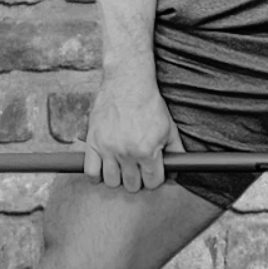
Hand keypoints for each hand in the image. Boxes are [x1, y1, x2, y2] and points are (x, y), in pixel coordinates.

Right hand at [80, 70, 176, 192]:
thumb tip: (176, 172)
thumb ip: (176, 152)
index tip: (152, 173)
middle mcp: (127, 153)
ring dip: (119, 177)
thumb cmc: (149, 105)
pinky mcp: (93, 142)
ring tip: (122, 167)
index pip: (152, 182)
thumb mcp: (169, 128)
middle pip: (132, 185)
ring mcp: (108, 149)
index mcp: (147, 151)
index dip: (154, 179)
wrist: (128, 83)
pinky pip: (91, 172)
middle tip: (138, 168)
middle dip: (138, 179)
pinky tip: (104, 168)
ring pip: (112, 182)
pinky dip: (96, 175)